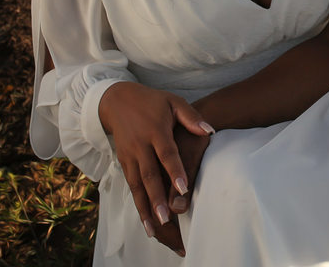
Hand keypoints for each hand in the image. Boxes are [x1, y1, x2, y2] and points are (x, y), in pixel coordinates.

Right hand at [97, 81, 214, 241]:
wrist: (118, 100)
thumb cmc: (152, 101)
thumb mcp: (173, 102)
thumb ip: (191, 117)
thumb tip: (209, 130)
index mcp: (156, 131)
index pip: (167, 154)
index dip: (175, 171)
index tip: (183, 188)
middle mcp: (141, 145)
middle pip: (149, 175)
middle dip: (157, 198)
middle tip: (166, 219)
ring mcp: (130, 155)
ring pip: (137, 185)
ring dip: (145, 207)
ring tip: (154, 228)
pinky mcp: (123, 161)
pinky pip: (131, 185)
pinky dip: (137, 202)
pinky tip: (145, 219)